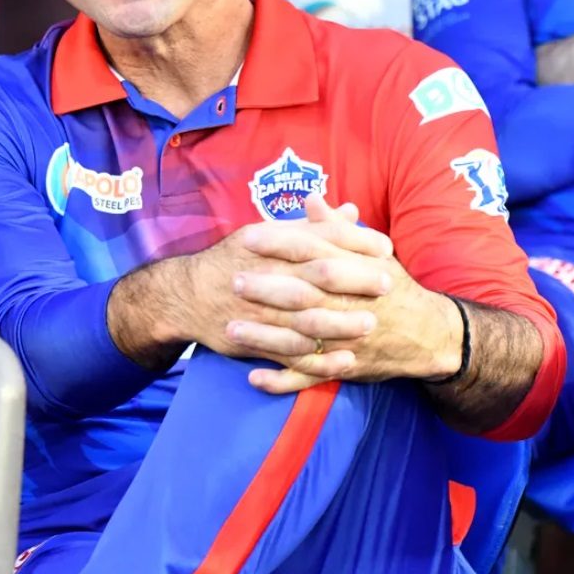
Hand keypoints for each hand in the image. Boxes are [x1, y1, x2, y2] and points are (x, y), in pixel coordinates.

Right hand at [140, 201, 388, 362]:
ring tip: (370, 325)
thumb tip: (353, 211)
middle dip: (355, 279)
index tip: (385, 248)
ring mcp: (262, 310)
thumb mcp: (270, 232)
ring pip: (306, 317)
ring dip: (340, 322)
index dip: (356, 241)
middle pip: (318, 274)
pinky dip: (317, 360)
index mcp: (274, 242)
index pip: (322, 236)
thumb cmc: (237, 258)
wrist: (186, 294)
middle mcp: (269, 273)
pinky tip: (344, 362)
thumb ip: (315, 225)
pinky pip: (290, 354)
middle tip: (387, 284)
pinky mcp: (256, 341)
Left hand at [225, 195, 461, 393]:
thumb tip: (310, 198)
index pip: (314, 251)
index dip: (280, 243)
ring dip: (264, 337)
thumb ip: (338, 229)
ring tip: (231, 329)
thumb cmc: (395, 288)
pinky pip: (309, 377)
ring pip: (301, 338)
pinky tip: (254, 376)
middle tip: (234, 281)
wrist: (428, 333)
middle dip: (267, 288)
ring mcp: (346, 340)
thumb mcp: (374, 253)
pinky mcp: (344, 367)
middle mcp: (350, 305)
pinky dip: (281, 380)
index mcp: (356, 271)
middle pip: (304, 294)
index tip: (248, 237)